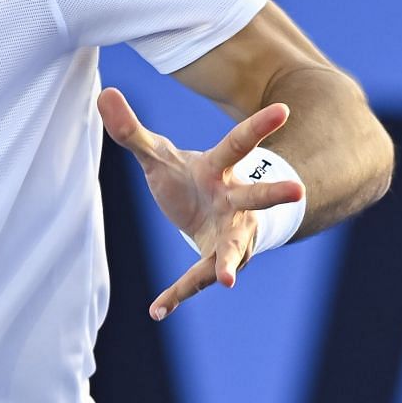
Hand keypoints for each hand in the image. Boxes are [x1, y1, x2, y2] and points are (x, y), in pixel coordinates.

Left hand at [97, 87, 305, 319]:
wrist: (208, 214)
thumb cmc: (189, 179)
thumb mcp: (158, 155)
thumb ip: (131, 131)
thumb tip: (103, 92)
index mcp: (220, 169)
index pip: (240, 143)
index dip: (260, 126)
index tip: (284, 109)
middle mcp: (234, 201)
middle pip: (257, 197)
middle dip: (275, 195)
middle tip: (298, 192)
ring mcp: (230, 232)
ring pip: (236, 246)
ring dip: (233, 261)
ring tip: (230, 278)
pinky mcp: (216, 260)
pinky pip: (196, 279)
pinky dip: (177, 295)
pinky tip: (157, 310)